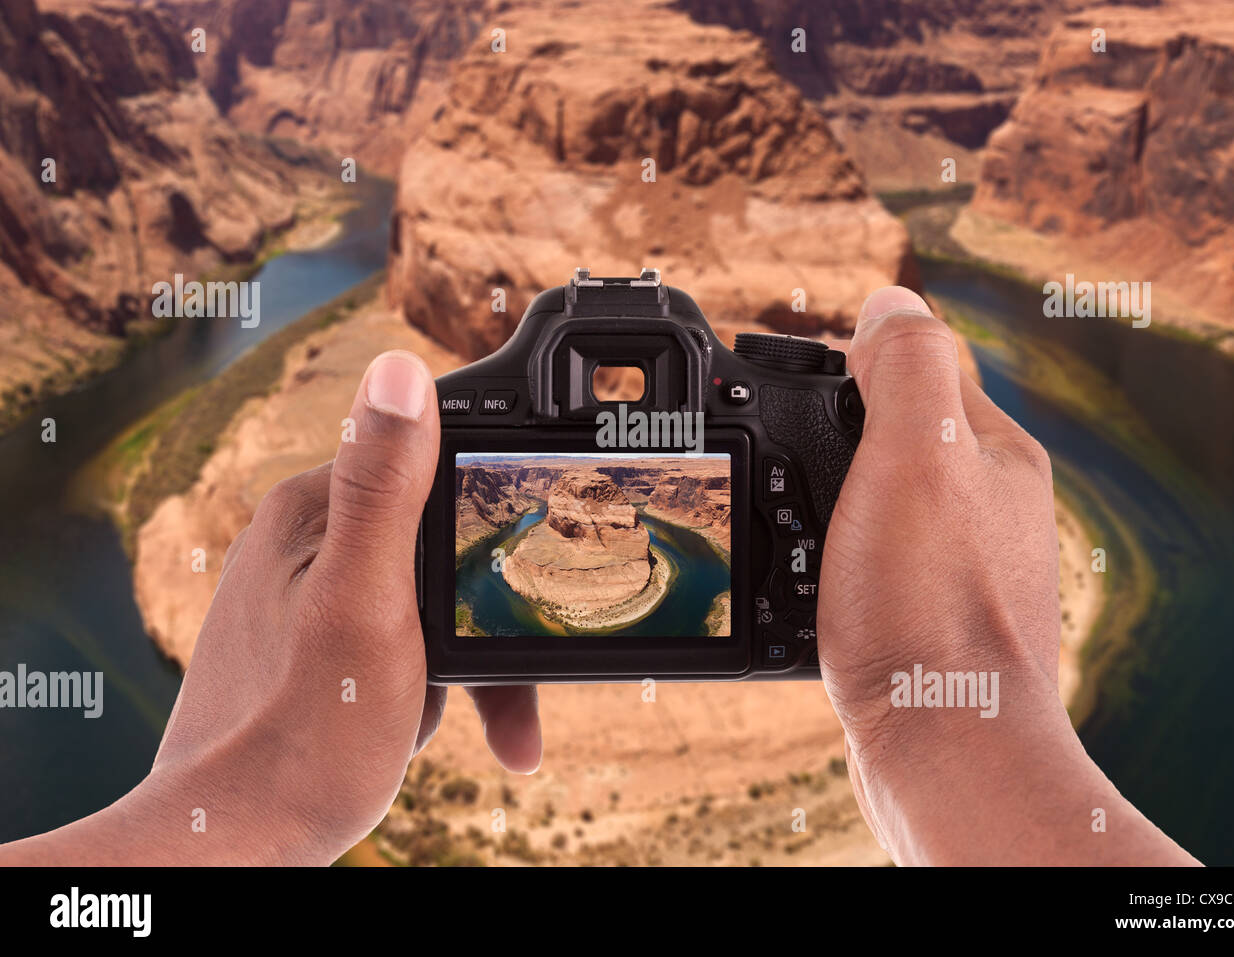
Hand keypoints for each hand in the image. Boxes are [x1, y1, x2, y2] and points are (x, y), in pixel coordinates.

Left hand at [1, 351, 541, 865]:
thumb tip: (400, 368)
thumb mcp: (367, 604)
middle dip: (481, 625)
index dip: (496, 541)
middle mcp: (304, 536)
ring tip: (436, 721)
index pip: (440, 479)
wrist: (237, 843)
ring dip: (458, 665)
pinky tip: (414, 723)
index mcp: (313, 507)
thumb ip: (386, 488)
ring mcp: (304, 588)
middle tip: (502, 704)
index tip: (521, 604)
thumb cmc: (305, 735)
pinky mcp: (309, 636)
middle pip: (441, 547)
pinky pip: (397, 636)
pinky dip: (425, 681)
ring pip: (427, 598)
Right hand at [817, 287, 1195, 864]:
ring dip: (833, 492)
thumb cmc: (927, 606)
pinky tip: (810, 572)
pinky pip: (878, 560)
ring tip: (781, 507)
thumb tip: (890, 300)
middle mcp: (991, 506)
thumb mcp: (914, 456)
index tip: (791, 378)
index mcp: (994, 453)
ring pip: (885, 500)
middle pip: (901, 433)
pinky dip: (838, 552)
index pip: (923, 367)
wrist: (941, 745)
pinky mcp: (932, 621)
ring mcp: (963, 567)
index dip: (852, 362)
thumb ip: (907, 367)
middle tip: (774, 444)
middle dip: (839, 427)